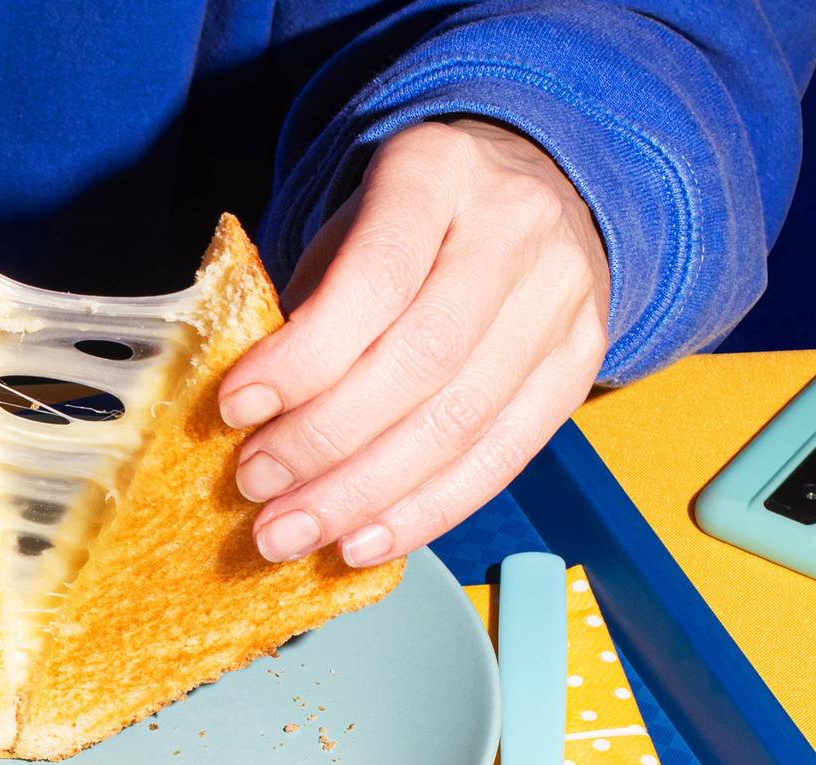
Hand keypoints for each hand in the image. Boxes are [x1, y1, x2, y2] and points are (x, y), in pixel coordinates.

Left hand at [219, 119, 610, 564]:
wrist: (526, 189)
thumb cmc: (406, 223)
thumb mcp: (346, 228)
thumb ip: (304, 308)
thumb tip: (248, 422)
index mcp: (438, 172)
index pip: (374, 278)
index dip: (303, 357)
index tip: (235, 409)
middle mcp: (516, 229)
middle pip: (421, 361)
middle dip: (325, 441)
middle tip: (255, 490)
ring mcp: (562, 299)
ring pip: (462, 421)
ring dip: (365, 495)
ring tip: (292, 534)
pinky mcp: (581, 363)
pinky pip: (501, 458)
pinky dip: (425, 511)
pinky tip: (362, 541)